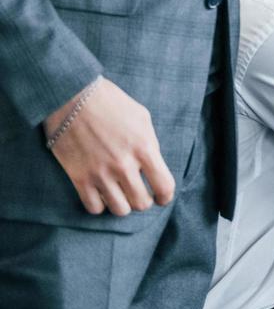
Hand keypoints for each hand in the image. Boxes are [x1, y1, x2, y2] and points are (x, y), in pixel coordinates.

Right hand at [45, 77, 174, 215]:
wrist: (72, 98)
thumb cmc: (111, 103)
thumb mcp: (142, 118)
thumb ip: (150, 143)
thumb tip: (153, 164)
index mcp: (145, 148)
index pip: (164, 186)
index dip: (165, 196)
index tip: (162, 197)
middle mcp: (124, 165)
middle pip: (141, 203)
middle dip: (144, 201)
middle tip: (139, 194)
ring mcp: (101, 173)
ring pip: (119, 210)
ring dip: (122, 205)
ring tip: (120, 195)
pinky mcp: (79, 178)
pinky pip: (94, 208)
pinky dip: (99, 205)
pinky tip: (101, 194)